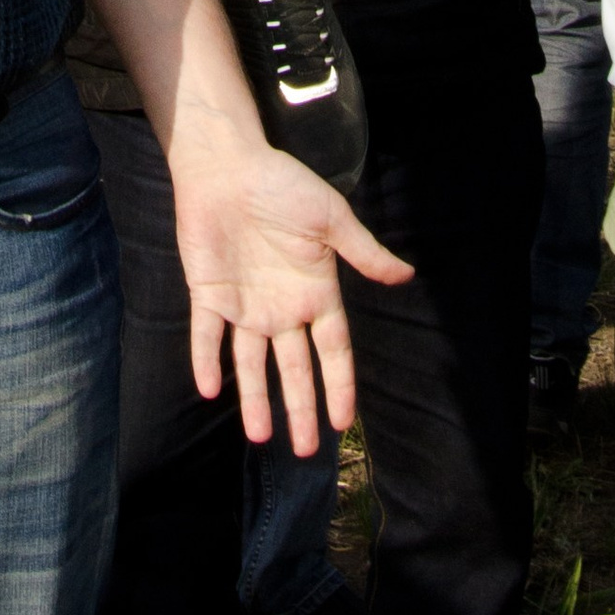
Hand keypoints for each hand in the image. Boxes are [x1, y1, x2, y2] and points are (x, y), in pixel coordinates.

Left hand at [170, 122, 411, 453]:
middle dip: (300, 408)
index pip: (332, 350)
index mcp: (314, 291)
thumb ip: (362, 251)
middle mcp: (281, 307)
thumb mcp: (330, 217)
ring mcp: (244, 303)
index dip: (338, 385)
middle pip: (293, 368)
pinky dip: (207, 361)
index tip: (344, 422)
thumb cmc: (282, 185)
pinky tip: (211, 390)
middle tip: (306, 450)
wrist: (227, 164)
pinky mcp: (209, 293)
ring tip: (261, 437)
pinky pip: (206, 335)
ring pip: (250, 363)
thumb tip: (407, 275)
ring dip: (254, 399)